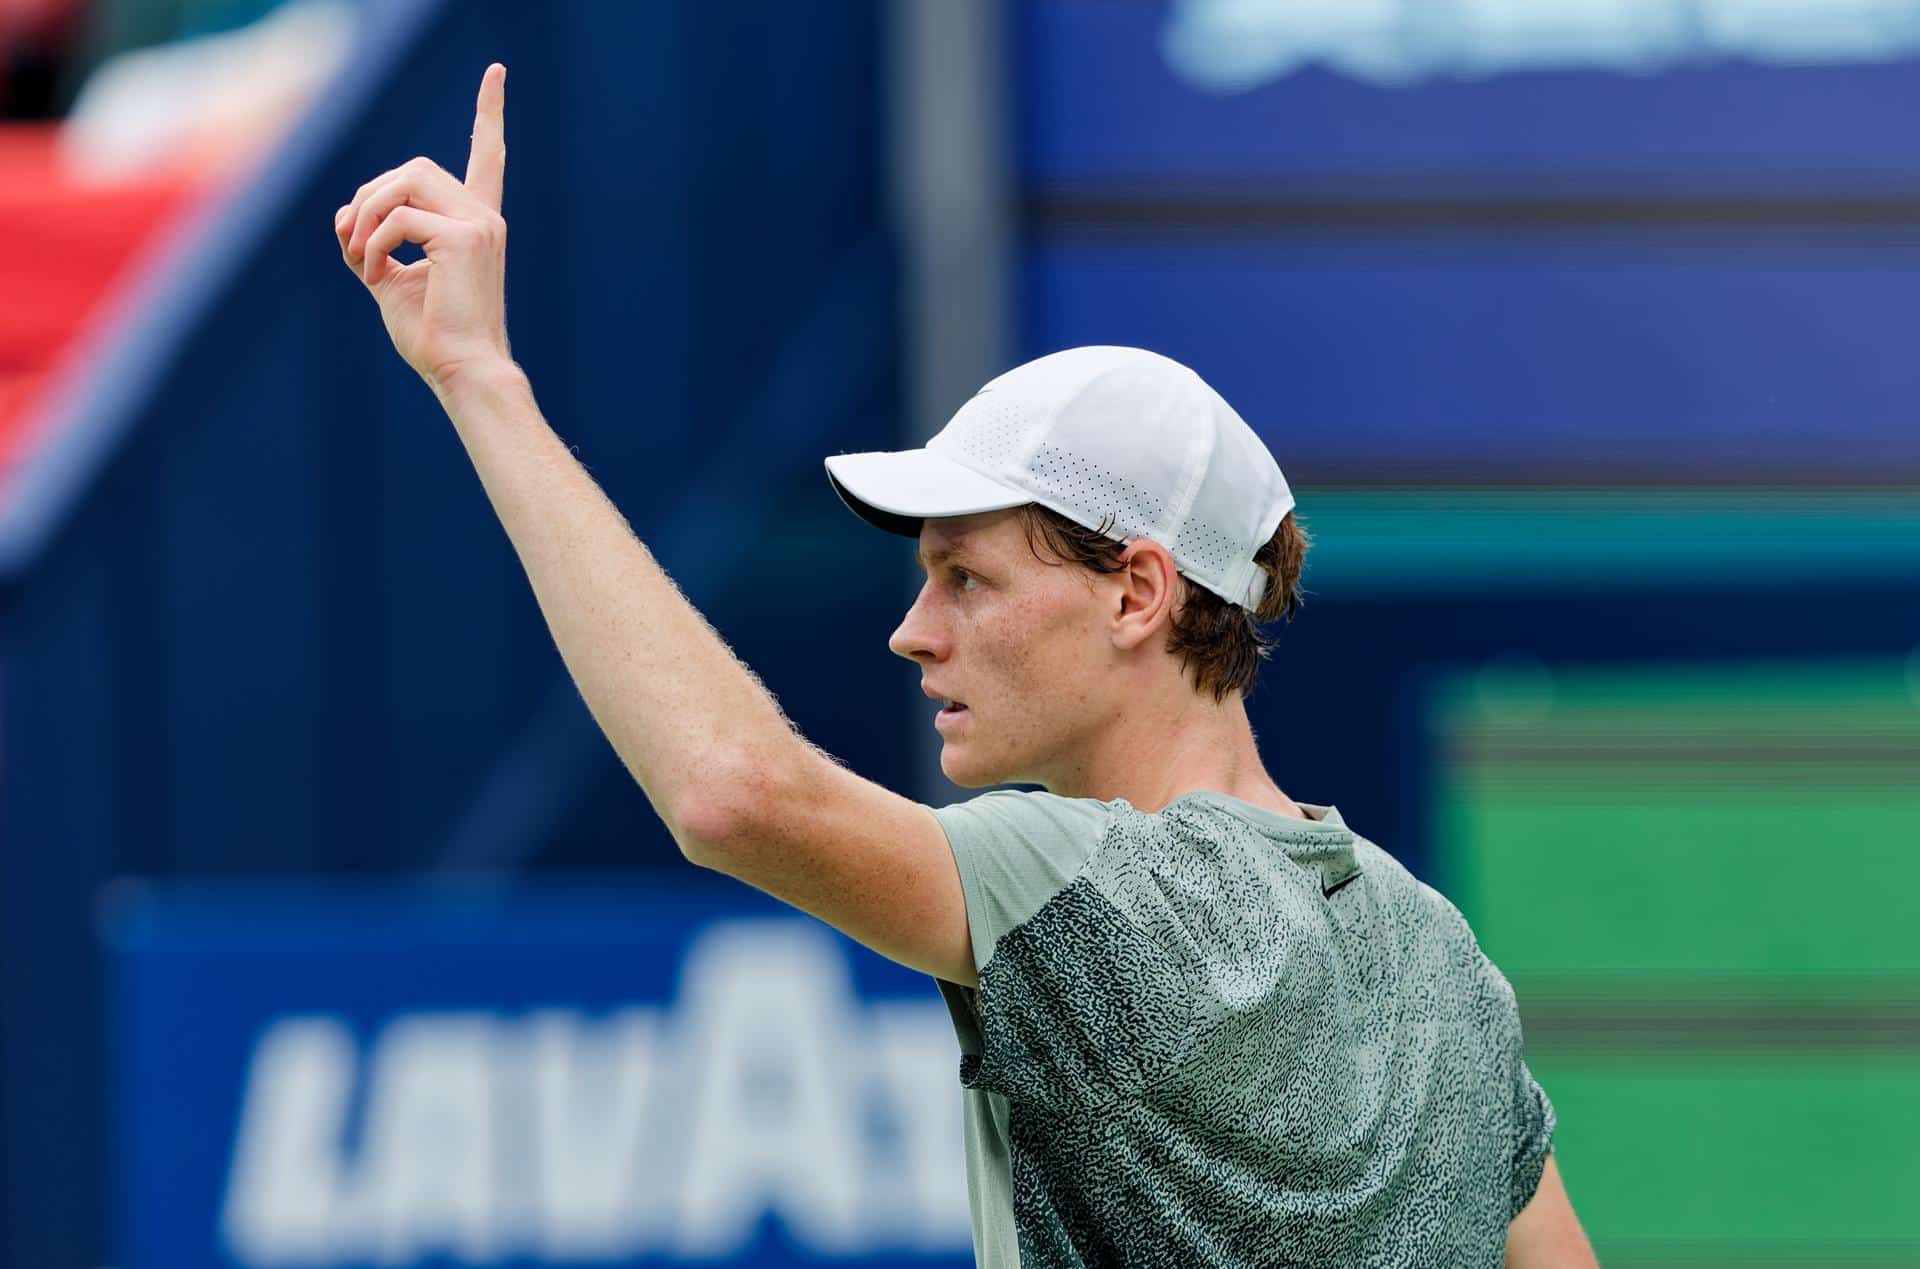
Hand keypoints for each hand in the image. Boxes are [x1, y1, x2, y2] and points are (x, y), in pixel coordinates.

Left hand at [335, 63, 511, 391]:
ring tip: (361, 257)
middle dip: (371, 195)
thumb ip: (370, 241)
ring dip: (366, 215)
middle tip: (354, 241)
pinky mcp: (464, 239)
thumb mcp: (392, 280)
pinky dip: (373, 243)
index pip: (487, 157)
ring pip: (404, 182)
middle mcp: (484, 217)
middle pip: (414, 167)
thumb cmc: (434, 337)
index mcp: (476, 224)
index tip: (497, 74)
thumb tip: (343, 212)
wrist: (463, 371)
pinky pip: (397, 218)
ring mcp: (478, 225)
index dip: (490, 113)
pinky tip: (376, 274)